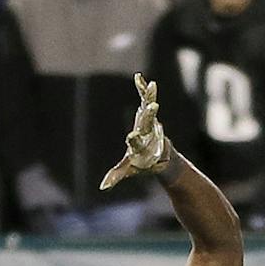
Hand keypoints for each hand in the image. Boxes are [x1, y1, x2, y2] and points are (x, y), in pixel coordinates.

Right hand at [100, 73, 169, 189]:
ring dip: (150, 97)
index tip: (132, 137)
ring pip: (150, 109)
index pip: (137, 144)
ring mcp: (150, 123)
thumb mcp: (129, 170)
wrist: (162, 158)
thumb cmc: (143, 164)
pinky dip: (143, 89)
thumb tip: (102, 187)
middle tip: (152, 107)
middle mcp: (148, 134)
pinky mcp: (149, 116)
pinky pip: (146, 100)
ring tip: (151, 84)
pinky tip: (139, 78)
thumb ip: (116, 176)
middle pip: (148, 124)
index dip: (134, 141)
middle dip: (149, 117)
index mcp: (141, 147)